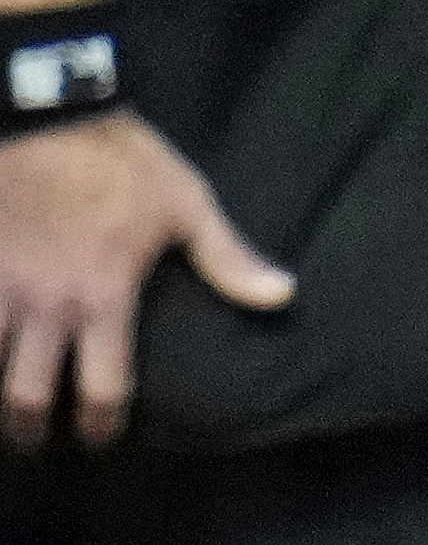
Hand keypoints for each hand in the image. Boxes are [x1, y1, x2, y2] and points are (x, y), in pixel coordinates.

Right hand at [0, 113, 294, 451]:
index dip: (100, 426)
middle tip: (31, 441)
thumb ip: (228, 257)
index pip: (104, 389)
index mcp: (102, 299)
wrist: (39, 102)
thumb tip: (284, 295)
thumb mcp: (185, 202)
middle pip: (26, 392)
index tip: (98, 441)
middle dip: (27, 427)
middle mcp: (44, 303)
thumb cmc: (116, 154)